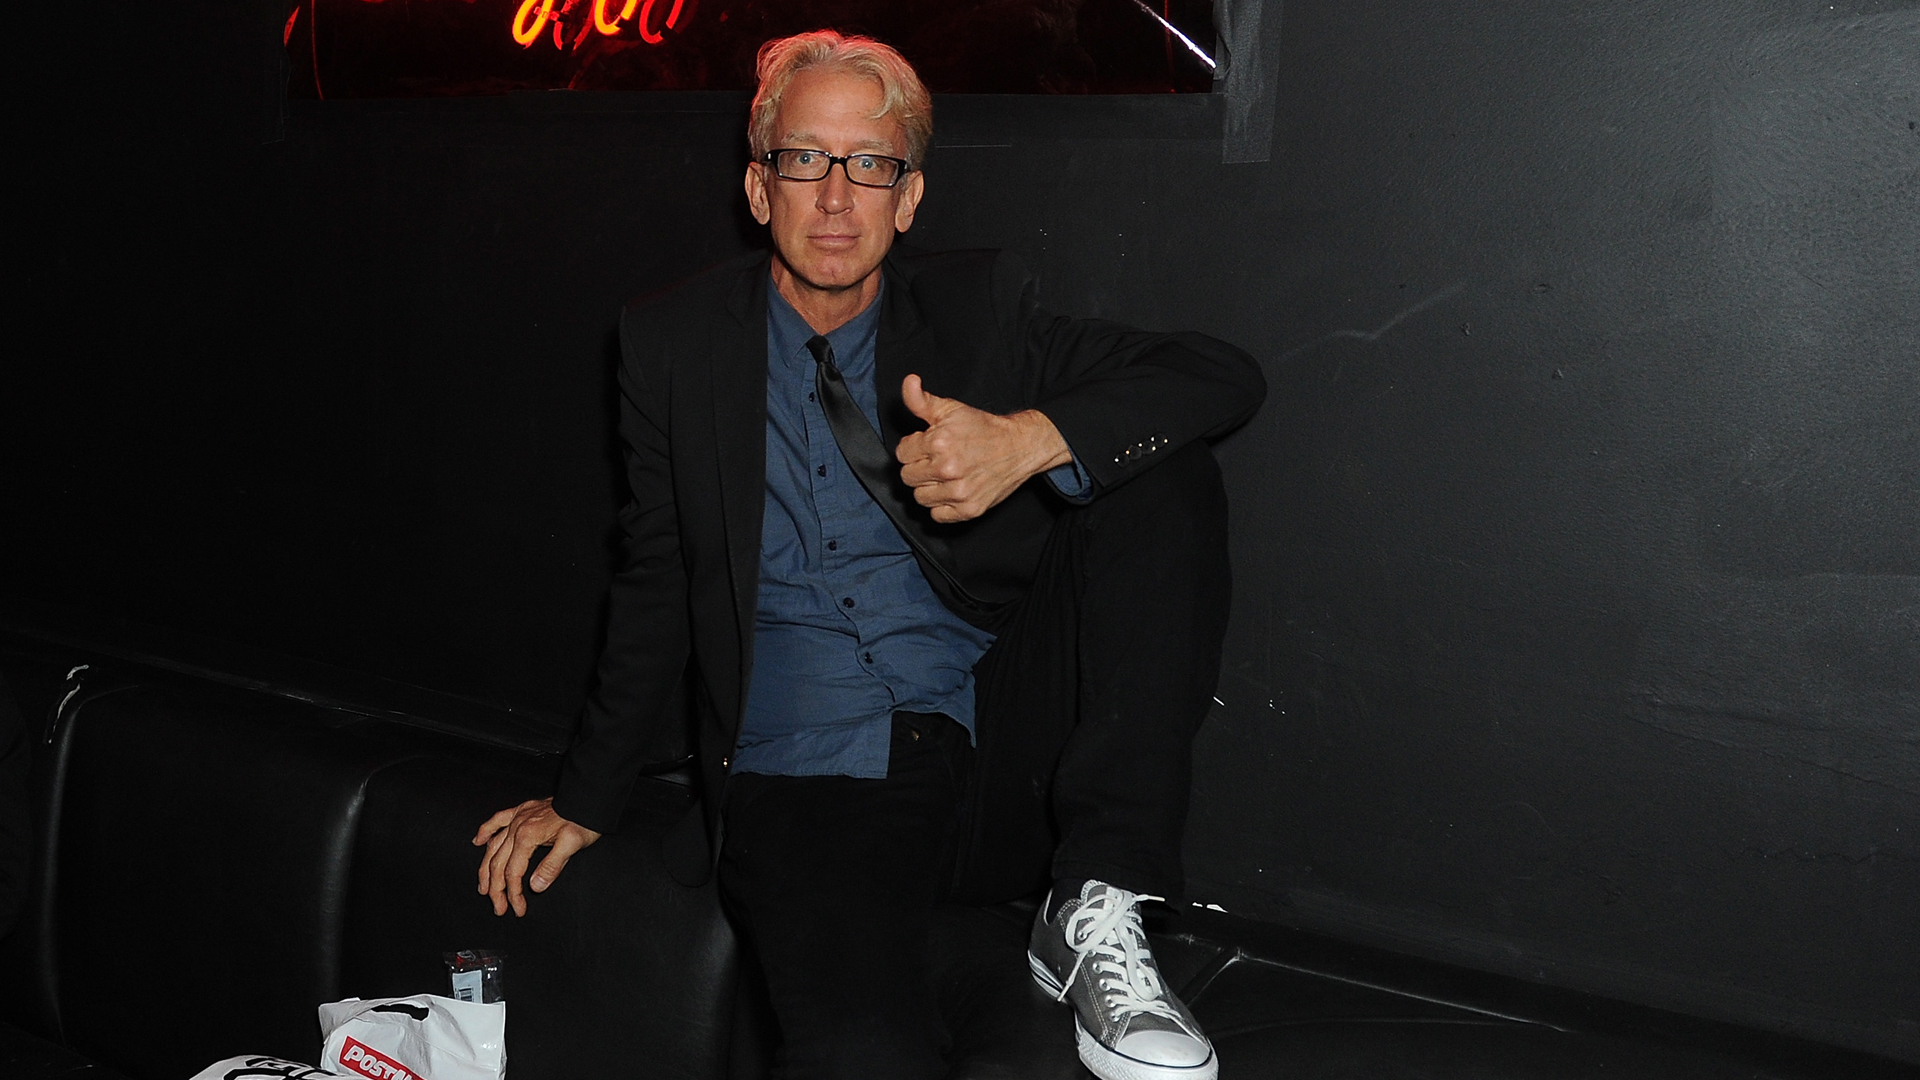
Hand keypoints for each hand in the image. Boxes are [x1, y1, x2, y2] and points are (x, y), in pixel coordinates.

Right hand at [472, 797, 601, 916]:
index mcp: (527, 837)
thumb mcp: (572, 844)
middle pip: (498, 863)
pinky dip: (485, 831)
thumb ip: (552, 866)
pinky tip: (478, 841)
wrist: (588, 796)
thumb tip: (535, 886)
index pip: (513, 873)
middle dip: (496, 890)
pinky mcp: (521, 811)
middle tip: (499, 909)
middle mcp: (517, 827)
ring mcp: (517, 817)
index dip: (513, 894)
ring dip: (485, 869)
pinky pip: (497, 820)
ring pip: (493, 847)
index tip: (518, 909)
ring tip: (483, 888)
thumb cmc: (582, 820)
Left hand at [895, 375, 1072, 522]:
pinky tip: (951, 490)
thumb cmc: (984, 428)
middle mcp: (947, 469)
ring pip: (920, 497)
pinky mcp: (969, 510)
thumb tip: (909, 382)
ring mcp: (958, 492)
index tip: (927, 445)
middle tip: (936, 459)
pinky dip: (942, 506)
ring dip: (928, 487)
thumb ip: (921, 400)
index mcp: (939, 443)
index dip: (913, 447)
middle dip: (919, 466)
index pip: (902, 454)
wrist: (1019, 446)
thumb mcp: (951, 408)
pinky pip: (937, 515)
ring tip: (944, 475)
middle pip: (908, 477)